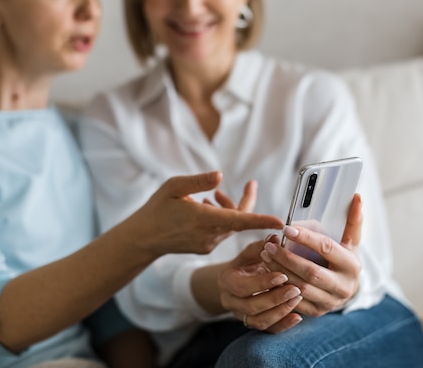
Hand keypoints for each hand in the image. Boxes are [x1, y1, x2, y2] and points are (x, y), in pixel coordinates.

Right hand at [130, 172, 283, 255]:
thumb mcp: (173, 187)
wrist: (143, 239)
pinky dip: (220, 218)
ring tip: (212, 195)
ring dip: (229, 209)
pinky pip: (222, 230)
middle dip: (246, 202)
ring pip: (231, 224)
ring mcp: (209, 244)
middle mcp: (209, 234)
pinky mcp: (206, 247)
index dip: (260, 220)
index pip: (239, 220)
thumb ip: (198, 181)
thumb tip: (221, 176)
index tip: (279, 222)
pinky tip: (205, 207)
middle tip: (252, 184)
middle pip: (240, 219)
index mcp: (203, 219)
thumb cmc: (156, 209)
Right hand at [194, 180, 301, 331]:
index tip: (283, 275)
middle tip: (296, 289)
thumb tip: (276, 237)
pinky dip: (283, 325)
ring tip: (298, 299)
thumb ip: (261, 246)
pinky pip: (267, 330)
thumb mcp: (249, 251)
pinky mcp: (252, 324)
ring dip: (280, 312)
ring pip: (259, 321)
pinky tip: (298, 316)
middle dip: (275, 298)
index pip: (243, 287)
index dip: (263, 282)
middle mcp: (230, 301)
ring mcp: (240, 315)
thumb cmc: (245, 263)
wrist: (236, 280)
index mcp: (226, 280)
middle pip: (251, 306)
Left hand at [260, 194, 362, 316]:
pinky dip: (280, 288)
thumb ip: (352, 220)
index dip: (306, 238)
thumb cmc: (344, 260)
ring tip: (265, 255)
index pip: (327, 249)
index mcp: (352, 265)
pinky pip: (295, 301)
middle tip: (269, 245)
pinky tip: (268, 273)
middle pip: (311, 272)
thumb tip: (357, 197)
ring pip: (300, 288)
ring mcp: (330, 302)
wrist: (347, 289)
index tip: (287, 228)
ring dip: (279, 271)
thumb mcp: (350, 241)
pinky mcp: (317, 312)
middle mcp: (343, 286)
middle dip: (287, 258)